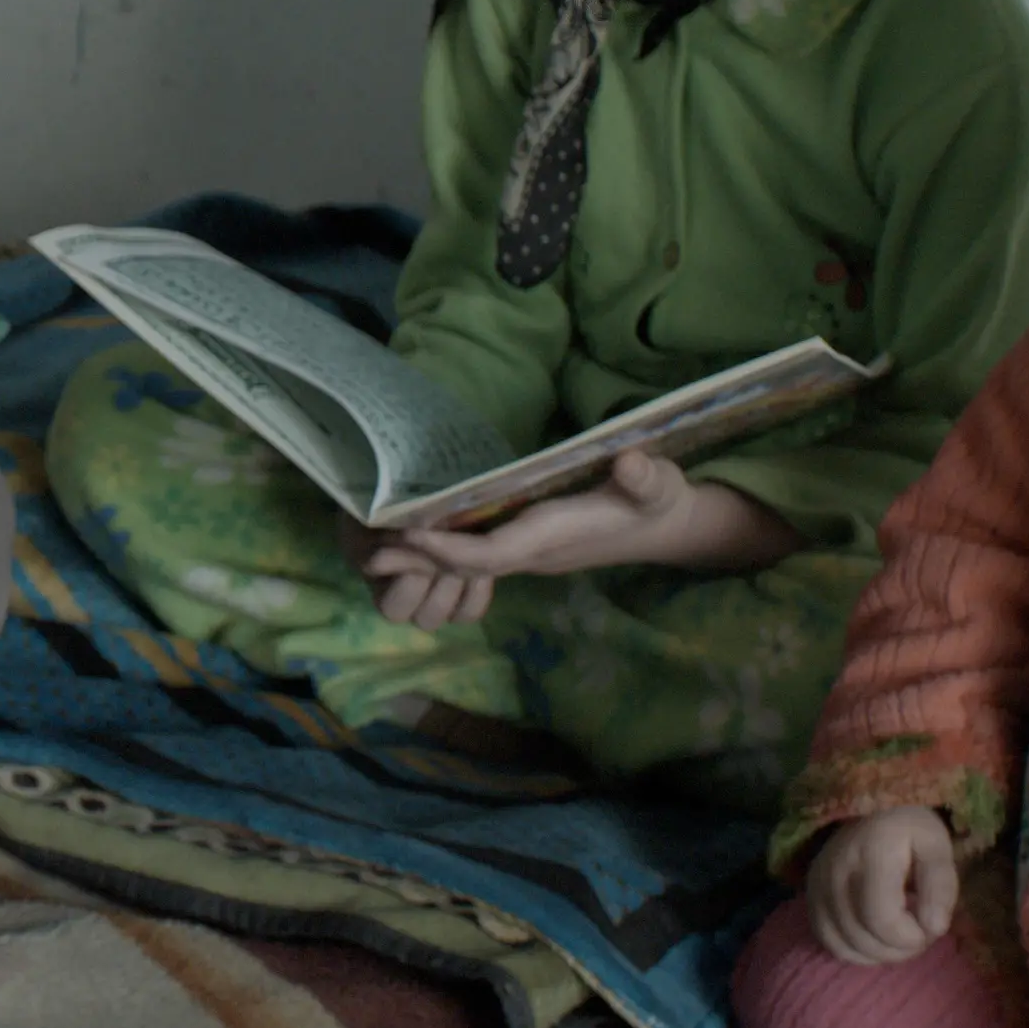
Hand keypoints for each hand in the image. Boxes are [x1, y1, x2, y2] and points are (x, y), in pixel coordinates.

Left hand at [358, 454, 799, 628]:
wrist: (663, 527)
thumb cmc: (656, 501)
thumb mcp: (659, 485)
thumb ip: (645, 476)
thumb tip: (629, 463)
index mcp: (555, 537)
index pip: (494, 552)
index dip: (452, 548)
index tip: (411, 533)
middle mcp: (533, 551)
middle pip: (466, 565)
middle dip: (419, 560)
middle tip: (365, 551)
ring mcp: (527, 552)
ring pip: (465, 563)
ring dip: (421, 557)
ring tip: (370, 547)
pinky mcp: (525, 545)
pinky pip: (474, 555)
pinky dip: (440, 548)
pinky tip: (407, 538)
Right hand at [806, 805, 958, 963]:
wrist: (868, 807)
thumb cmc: (908, 827)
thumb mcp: (937, 846)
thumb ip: (941, 885)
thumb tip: (934, 928)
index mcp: (872, 854)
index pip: (882, 919)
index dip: (911, 938)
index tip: (930, 927)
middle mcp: (836, 871)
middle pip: (863, 937)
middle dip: (900, 949)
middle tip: (919, 932)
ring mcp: (817, 885)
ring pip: (845, 945)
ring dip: (879, 953)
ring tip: (900, 936)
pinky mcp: (810, 896)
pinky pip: (827, 941)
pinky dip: (855, 951)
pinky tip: (875, 939)